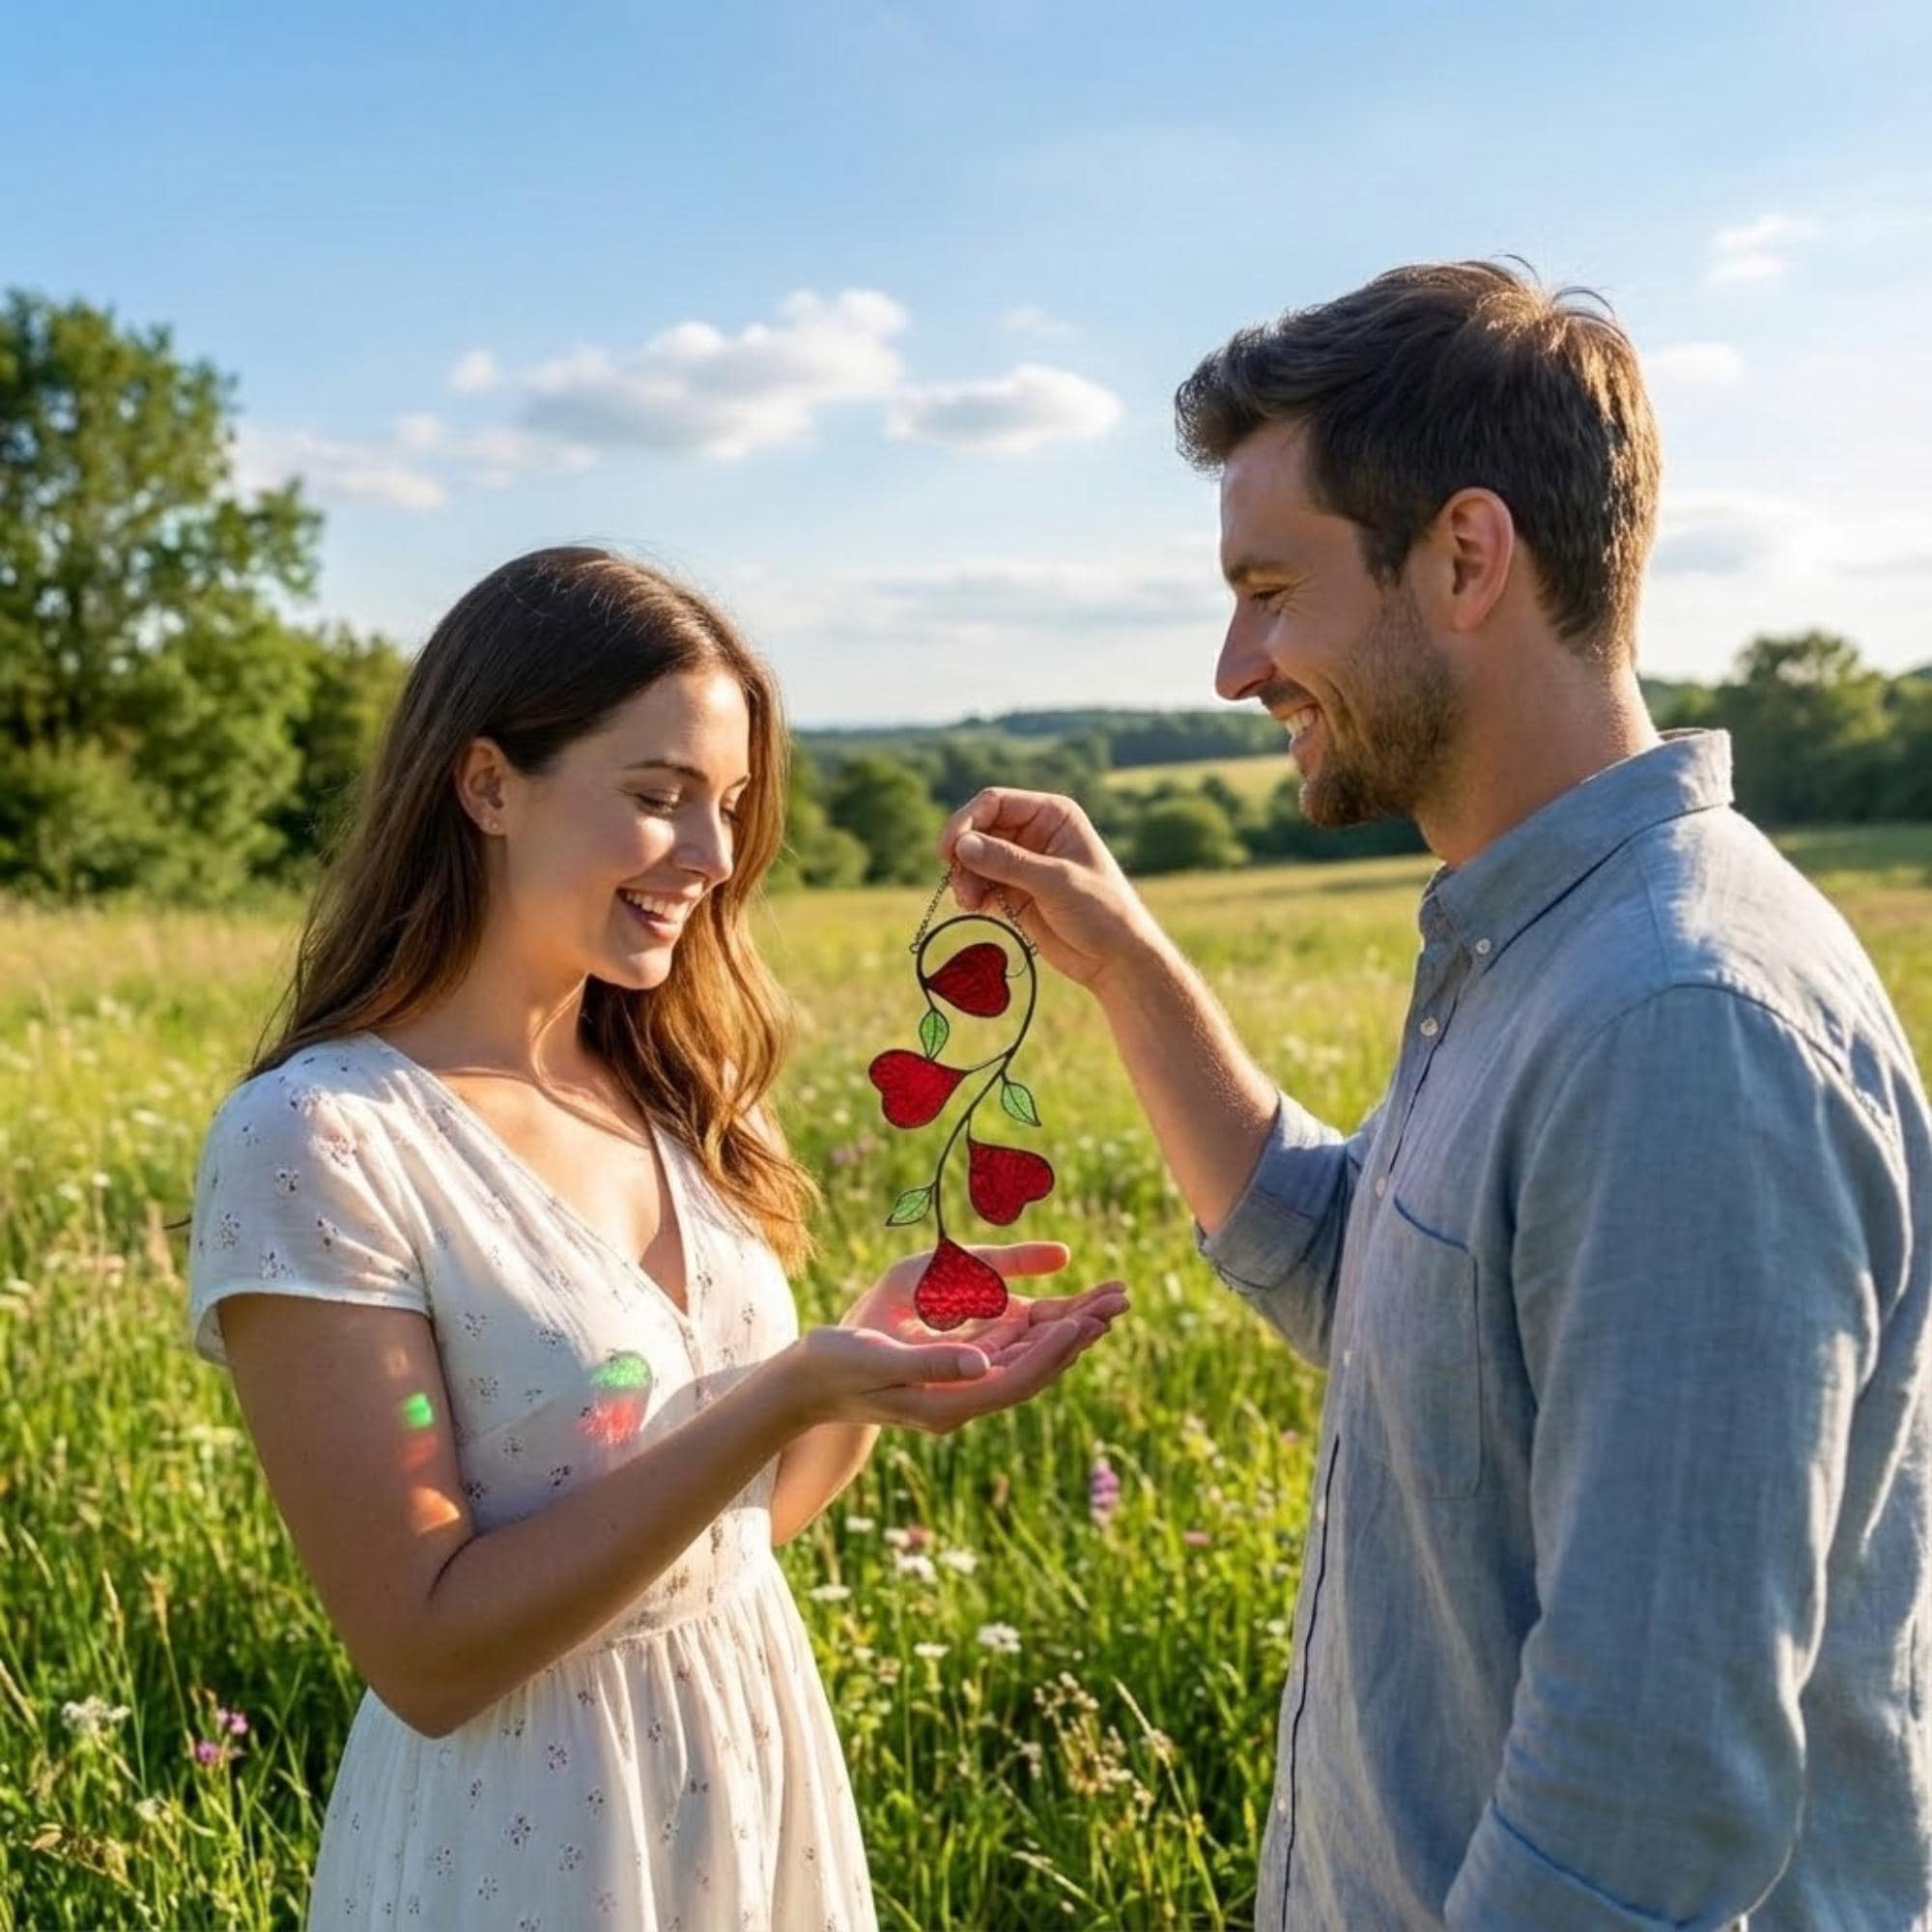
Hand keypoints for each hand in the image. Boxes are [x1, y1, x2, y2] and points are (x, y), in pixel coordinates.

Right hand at [791, 1241, 1128, 1434]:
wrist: (807, 1386)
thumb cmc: (835, 1366)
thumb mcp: (879, 1359)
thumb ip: (932, 1363)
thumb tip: (984, 1364)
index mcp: (949, 1402)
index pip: (1016, 1379)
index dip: (1053, 1352)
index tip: (1086, 1320)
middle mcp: (963, 1400)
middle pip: (1034, 1369)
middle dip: (1077, 1335)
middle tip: (1120, 1302)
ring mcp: (960, 1389)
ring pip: (1026, 1359)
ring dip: (1064, 1329)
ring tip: (1104, 1302)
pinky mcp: (953, 1373)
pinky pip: (1005, 1351)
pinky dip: (1034, 1328)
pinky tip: (1054, 1309)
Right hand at [937, 788, 1159, 988]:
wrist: (1116, 959)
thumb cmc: (1101, 911)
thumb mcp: (1055, 881)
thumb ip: (1008, 862)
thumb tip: (962, 845)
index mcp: (1052, 815)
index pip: (994, 803)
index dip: (966, 821)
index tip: (949, 850)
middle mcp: (1035, 833)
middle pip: (979, 830)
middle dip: (964, 855)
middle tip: (959, 885)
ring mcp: (1024, 863)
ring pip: (976, 859)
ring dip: (965, 877)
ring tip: (968, 903)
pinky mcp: (1016, 892)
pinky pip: (981, 884)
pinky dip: (972, 893)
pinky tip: (976, 908)